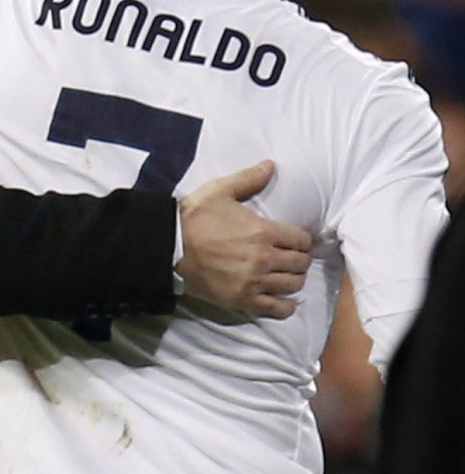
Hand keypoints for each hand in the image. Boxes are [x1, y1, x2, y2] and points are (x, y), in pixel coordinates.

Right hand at [176, 160, 311, 318]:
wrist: (170, 248)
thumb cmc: (194, 218)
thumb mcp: (220, 190)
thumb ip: (248, 178)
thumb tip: (271, 165)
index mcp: (264, 231)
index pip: (302, 239)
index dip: (302, 239)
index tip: (296, 240)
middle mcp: (265, 258)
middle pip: (301, 263)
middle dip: (300, 259)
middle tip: (293, 257)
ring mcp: (255, 282)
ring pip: (293, 285)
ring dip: (295, 279)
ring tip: (287, 275)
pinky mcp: (243, 300)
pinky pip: (277, 309)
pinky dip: (286, 306)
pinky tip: (284, 300)